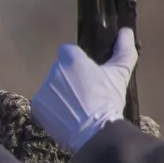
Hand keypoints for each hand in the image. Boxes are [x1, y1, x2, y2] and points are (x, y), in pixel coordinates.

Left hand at [32, 30, 136, 151]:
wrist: (95, 131)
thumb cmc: (108, 99)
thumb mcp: (120, 73)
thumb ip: (124, 50)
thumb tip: (126, 31)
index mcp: (71, 59)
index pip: (68, 51)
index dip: (78, 60)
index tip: (88, 72)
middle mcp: (53, 71)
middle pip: (60, 69)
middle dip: (70, 77)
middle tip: (86, 92)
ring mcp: (43, 89)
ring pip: (52, 86)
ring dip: (61, 93)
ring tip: (78, 106)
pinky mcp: (37, 106)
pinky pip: (45, 103)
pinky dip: (53, 108)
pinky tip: (67, 115)